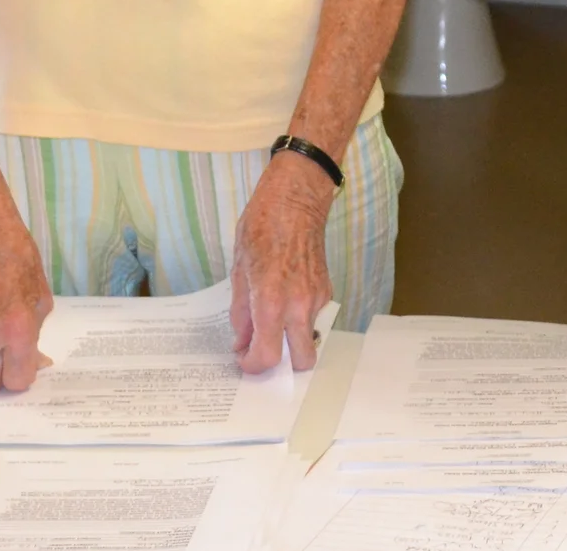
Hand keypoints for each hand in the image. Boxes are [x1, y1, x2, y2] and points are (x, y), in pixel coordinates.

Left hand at [233, 151, 334, 372]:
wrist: (296, 200)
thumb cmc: (262, 227)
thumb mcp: (239, 270)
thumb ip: (241, 312)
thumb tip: (242, 340)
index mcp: (271, 302)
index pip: (267, 356)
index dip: (252, 365)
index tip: (244, 359)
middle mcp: (298, 306)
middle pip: (302, 361)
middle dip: (282, 364)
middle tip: (264, 348)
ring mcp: (317, 298)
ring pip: (308, 338)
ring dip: (291, 338)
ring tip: (273, 315)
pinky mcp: (327, 289)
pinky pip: (313, 316)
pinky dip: (299, 317)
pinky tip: (287, 294)